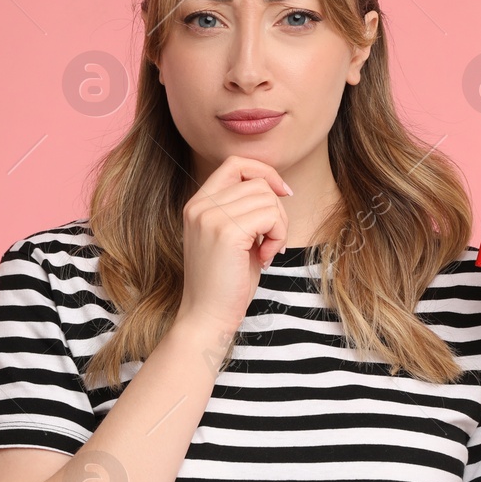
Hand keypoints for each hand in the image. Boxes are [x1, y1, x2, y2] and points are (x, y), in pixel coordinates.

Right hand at [176, 155, 293, 338]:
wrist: (206, 318)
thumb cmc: (225, 283)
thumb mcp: (232, 237)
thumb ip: (244, 210)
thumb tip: (277, 187)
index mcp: (198, 204)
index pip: (235, 163)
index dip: (264, 172)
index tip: (282, 193)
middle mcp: (200, 205)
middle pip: (258, 182)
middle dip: (276, 210)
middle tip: (271, 242)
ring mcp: (210, 217)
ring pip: (267, 198)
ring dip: (279, 226)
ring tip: (267, 251)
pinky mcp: (226, 232)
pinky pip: (271, 216)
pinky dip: (278, 236)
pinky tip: (265, 257)